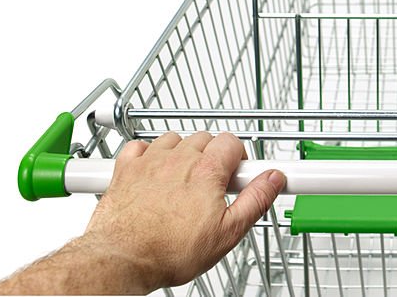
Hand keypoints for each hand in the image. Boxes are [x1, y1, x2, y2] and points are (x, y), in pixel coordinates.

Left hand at [80, 131, 284, 291]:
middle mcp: (178, 158)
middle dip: (213, 155)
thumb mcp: (228, 232)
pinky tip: (153, 170)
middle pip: (204, 138)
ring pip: (174, 139)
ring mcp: (150, 161)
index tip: (239, 174)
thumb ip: (256, 200)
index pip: (231, 142)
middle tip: (213, 183)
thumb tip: (274, 179)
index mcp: (207, 170)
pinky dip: (149, 153)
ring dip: (183, 152)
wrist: (123, 258)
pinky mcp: (126, 169)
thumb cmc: (170, 251)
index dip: (239, 157)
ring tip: (185, 179)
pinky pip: (140, 146)